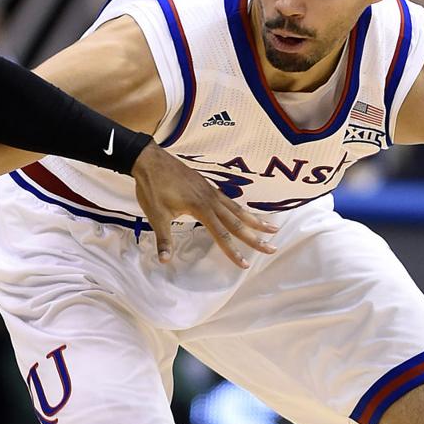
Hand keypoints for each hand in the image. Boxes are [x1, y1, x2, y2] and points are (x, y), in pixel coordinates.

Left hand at [131, 142, 277, 267]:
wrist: (150, 160)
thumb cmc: (152, 188)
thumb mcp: (156, 215)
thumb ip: (164, 239)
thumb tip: (164, 260)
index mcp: (201, 208)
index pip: (222, 234)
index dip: (233, 251)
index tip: (245, 264)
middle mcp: (211, 199)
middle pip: (238, 222)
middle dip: (256, 237)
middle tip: (272, 248)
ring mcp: (211, 191)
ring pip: (238, 210)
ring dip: (255, 221)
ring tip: (273, 229)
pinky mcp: (208, 187)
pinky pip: (230, 201)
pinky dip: (242, 210)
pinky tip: (246, 214)